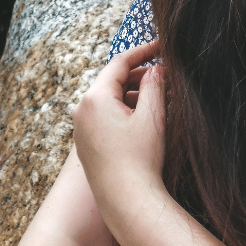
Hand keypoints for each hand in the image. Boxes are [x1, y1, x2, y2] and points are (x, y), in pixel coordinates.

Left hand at [71, 41, 168, 235]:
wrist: (125, 199)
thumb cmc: (140, 158)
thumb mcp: (152, 117)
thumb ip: (154, 86)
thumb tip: (155, 69)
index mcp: (94, 97)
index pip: (118, 64)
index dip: (142, 52)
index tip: (161, 46)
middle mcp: (80, 109)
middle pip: (111, 81)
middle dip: (139, 76)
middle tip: (166, 75)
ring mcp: (80, 126)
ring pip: (108, 100)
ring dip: (132, 95)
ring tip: (160, 97)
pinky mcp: (84, 141)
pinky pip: (103, 116)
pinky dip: (123, 111)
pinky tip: (144, 117)